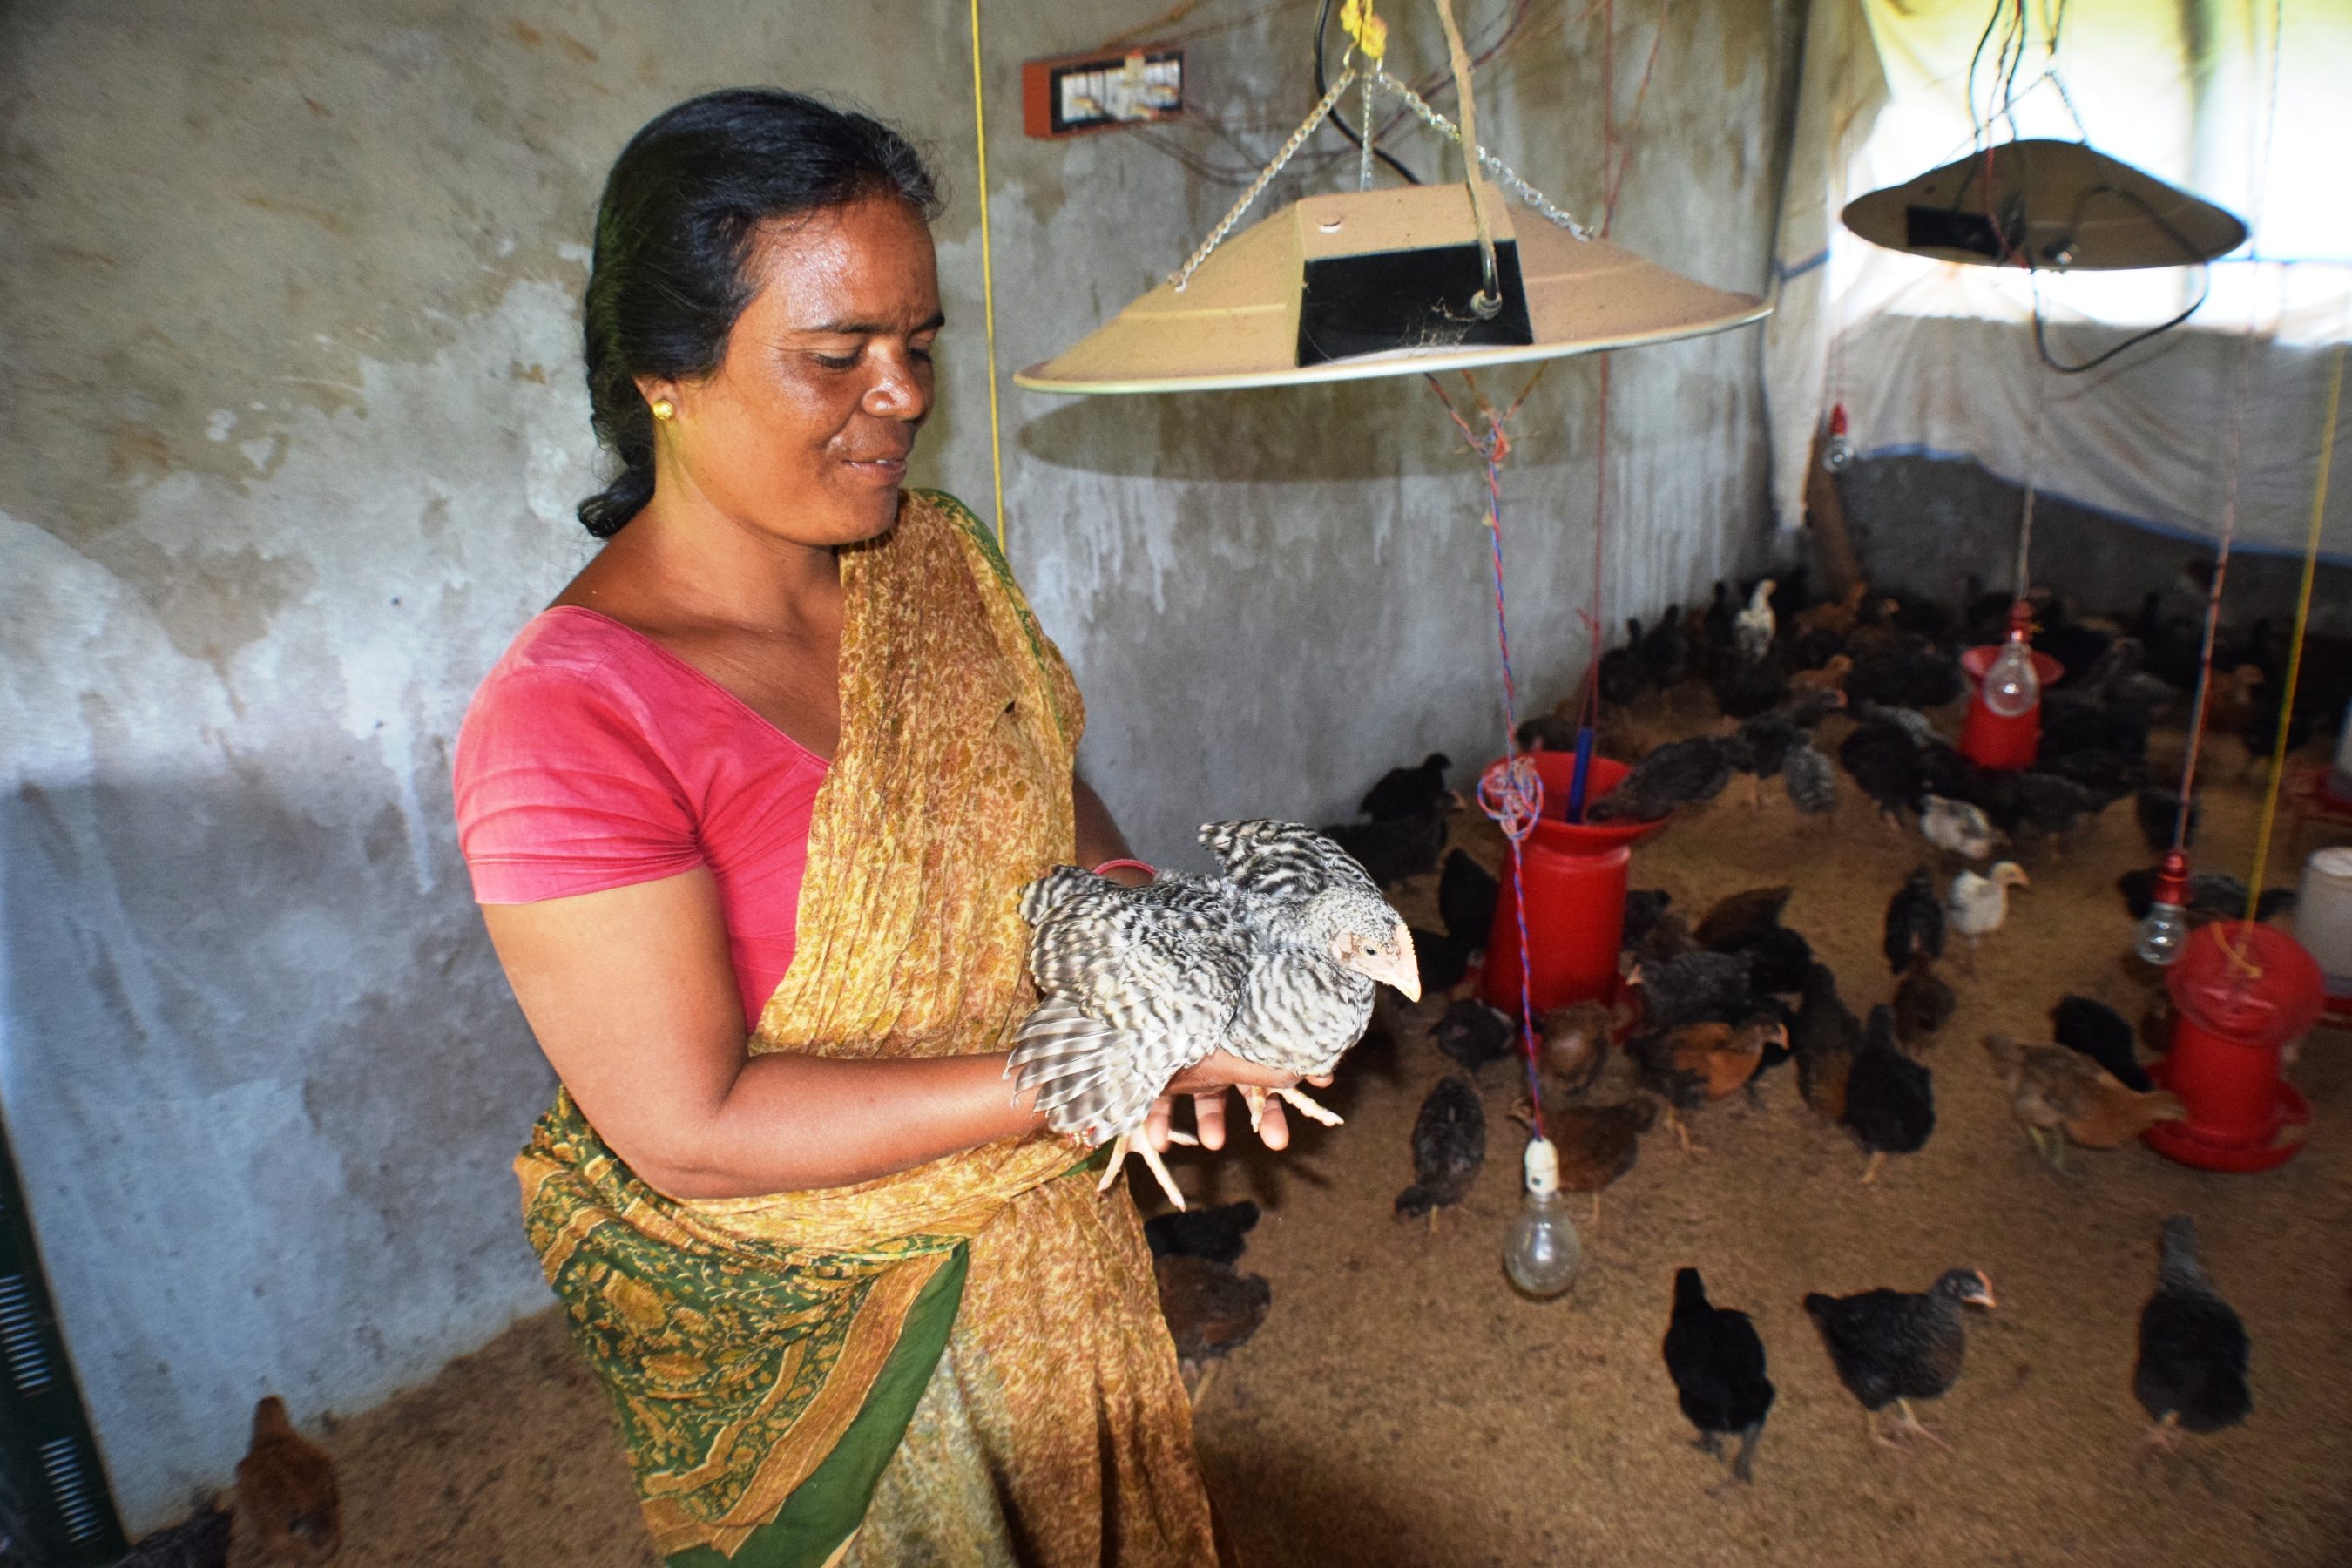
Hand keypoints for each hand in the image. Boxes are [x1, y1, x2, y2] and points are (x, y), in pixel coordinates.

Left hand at [1144, 1053, 1330, 1154]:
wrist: (1129, 1018)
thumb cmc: (1185, 1035)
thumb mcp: (1231, 1056)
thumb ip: (1268, 1067)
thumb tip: (1310, 1073)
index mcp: (1239, 1037)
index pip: (1277, 1054)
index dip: (1299, 1073)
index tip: (1323, 1084)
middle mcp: (1217, 1046)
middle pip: (1247, 1083)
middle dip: (1265, 1114)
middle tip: (1279, 1144)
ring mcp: (1188, 1059)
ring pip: (1206, 1095)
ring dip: (1211, 1122)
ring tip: (1213, 1144)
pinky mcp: (1157, 1072)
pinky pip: (1161, 1100)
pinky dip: (1161, 1122)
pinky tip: (1160, 1141)